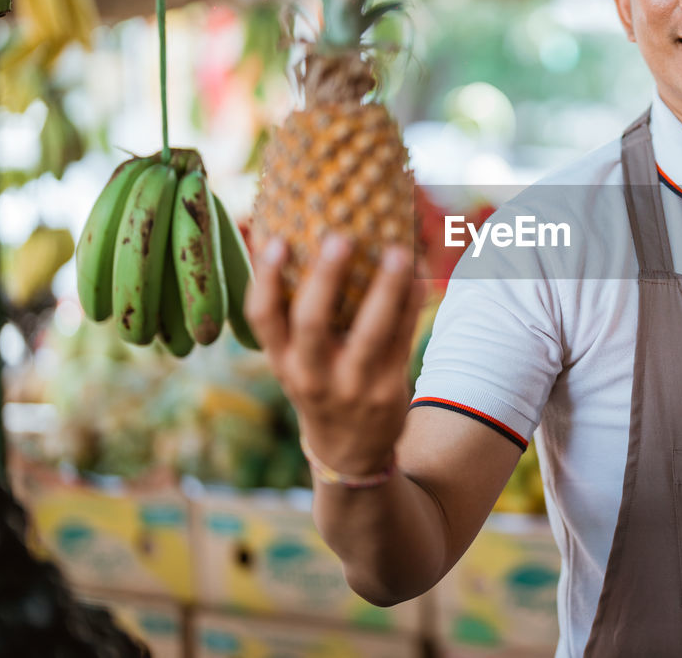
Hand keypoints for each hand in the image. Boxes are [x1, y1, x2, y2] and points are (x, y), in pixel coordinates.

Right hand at [245, 234, 426, 476]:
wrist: (351, 452)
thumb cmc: (318, 383)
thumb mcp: (292, 359)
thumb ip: (286, 309)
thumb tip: (267, 229)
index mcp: (281, 362)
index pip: (262, 318)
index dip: (264, 279)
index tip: (276, 240)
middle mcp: (312, 375)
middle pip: (312, 323)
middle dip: (326, 279)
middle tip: (340, 237)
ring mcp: (352, 384)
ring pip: (370, 331)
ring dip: (385, 288)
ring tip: (398, 251)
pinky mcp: (389, 388)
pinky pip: (403, 337)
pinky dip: (411, 302)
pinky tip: (419, 271)